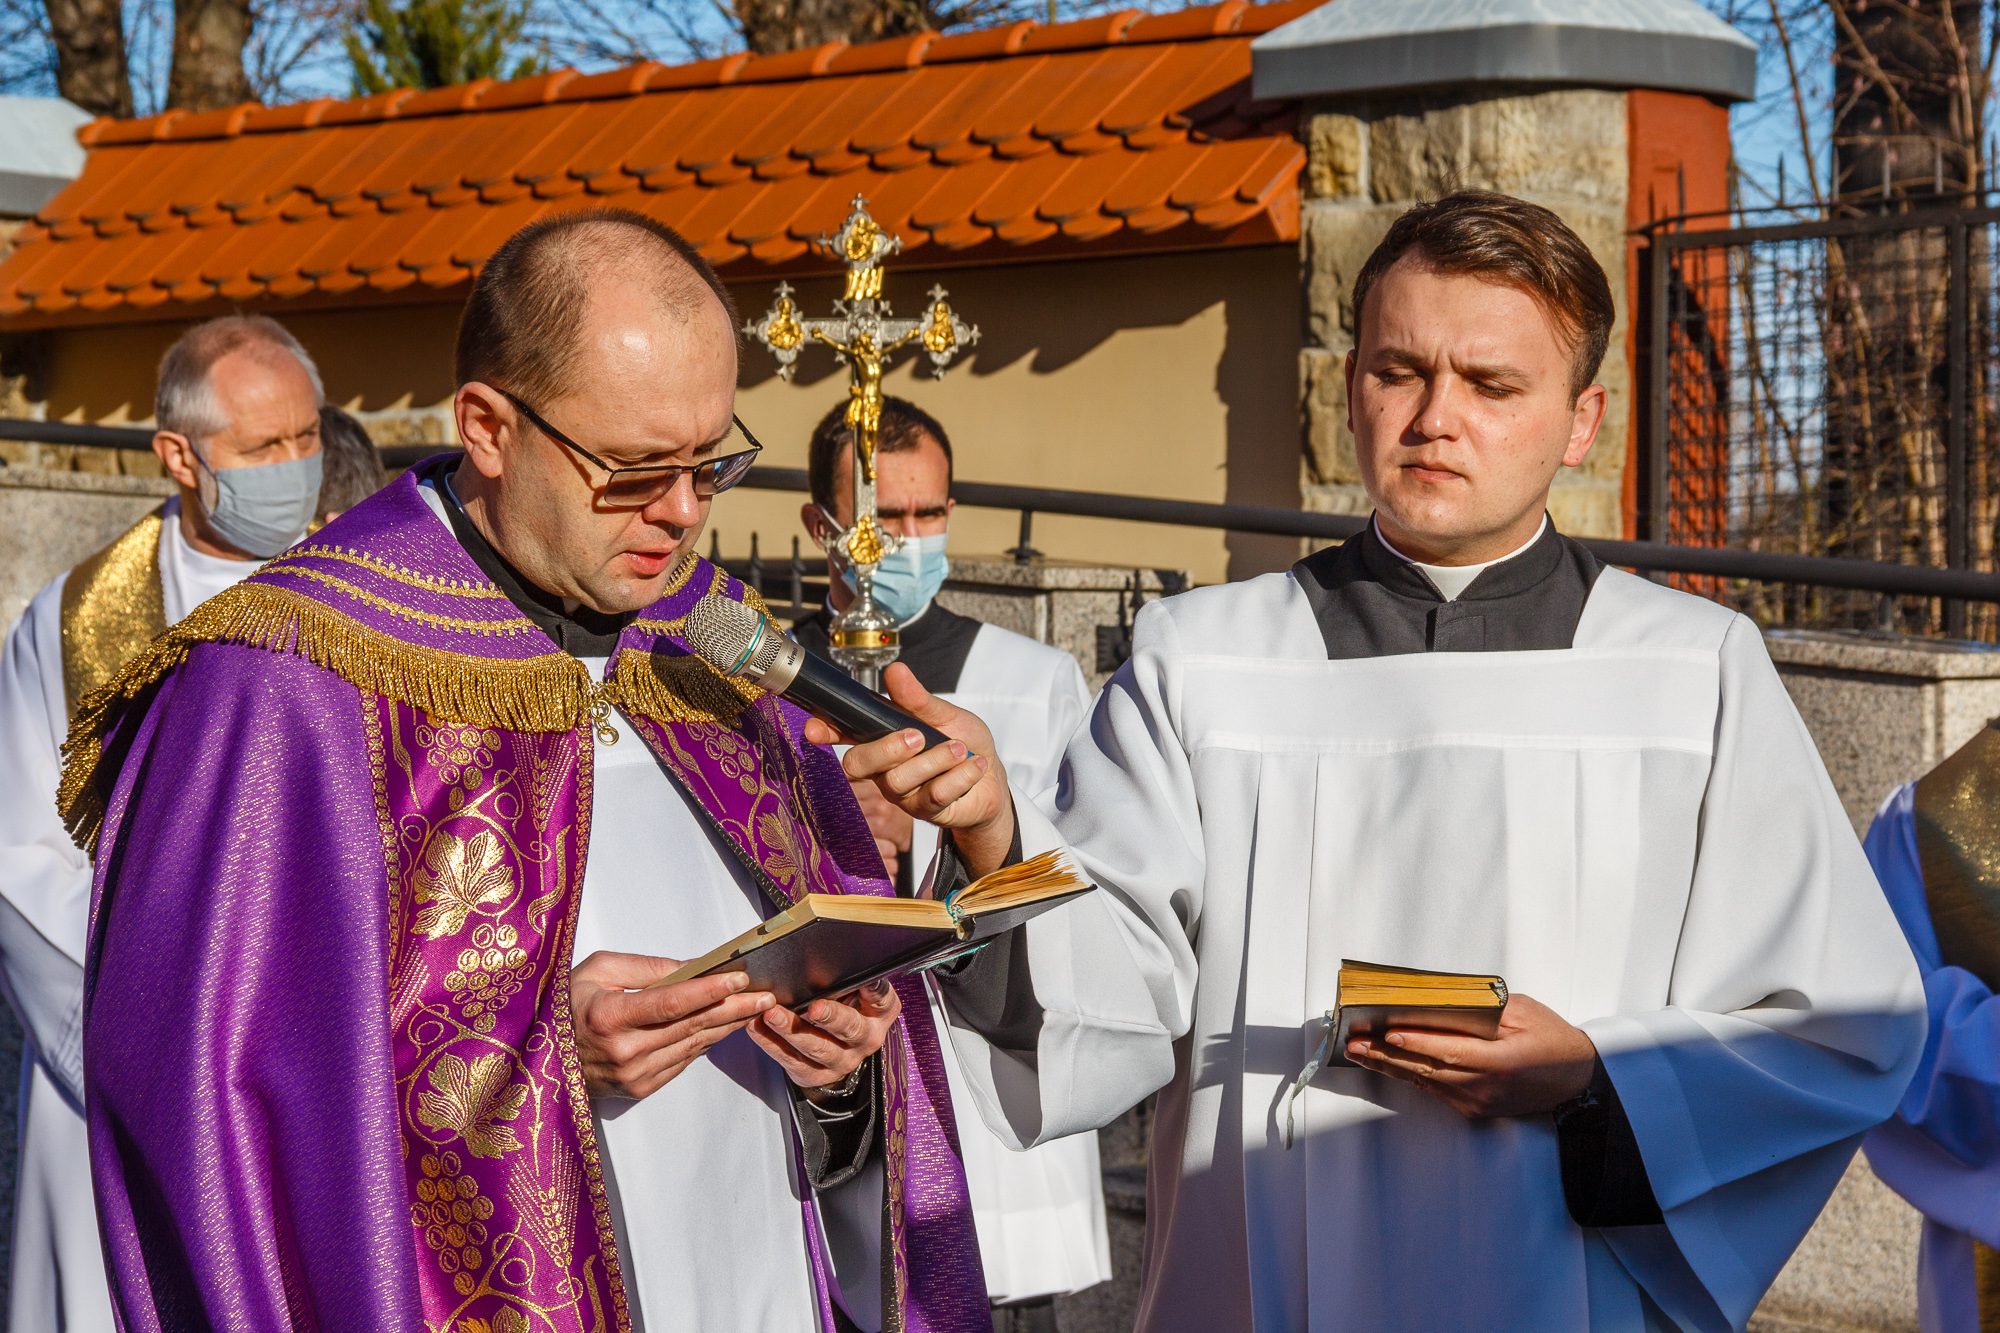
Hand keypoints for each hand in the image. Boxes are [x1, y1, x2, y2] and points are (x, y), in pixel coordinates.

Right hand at [571, 951, 775, 1099]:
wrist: (540, 1059)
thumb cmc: (567, 1006)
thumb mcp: (597, 970)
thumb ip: (646, 968)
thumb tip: (692, 967)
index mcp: (609, 1017)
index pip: (670, 1003)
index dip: (708, 991)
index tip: (738, 979)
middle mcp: (624, 1051)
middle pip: (691, 1025)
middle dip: (733, 1008)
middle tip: (765, 994)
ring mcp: (634, 1075)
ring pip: (693, 1045)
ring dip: (727, 1025)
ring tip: (755, 1007)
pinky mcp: (641, 1088)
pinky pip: (684, 1060)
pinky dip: (706, 1041)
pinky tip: (725, 1026)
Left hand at [748, 979, 901, 1090]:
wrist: (838, 1049)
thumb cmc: (845, 1008)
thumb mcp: (856, 992)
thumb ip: (850, 978)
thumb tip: (834, 954)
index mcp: (879, 1013)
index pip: (882, 1000)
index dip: (875, 991)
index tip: (864, 981)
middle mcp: (865, 1039)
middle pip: (850, 1029)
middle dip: (831, 1017)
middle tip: (813, 1007)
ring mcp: (841, 1061)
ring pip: (817, 1048)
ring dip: (791, 1030)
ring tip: (771, 1014)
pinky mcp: (815, 1074)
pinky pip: (791, 1059)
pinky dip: (771, 1043)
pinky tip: (757, 1027)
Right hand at [804, 664, 1015, 877]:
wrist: (993, 780)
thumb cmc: (962, 742)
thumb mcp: (943, 714)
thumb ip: (918, 699)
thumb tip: (895, 671)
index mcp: (881, 738)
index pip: (843, 734)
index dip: (824, 731)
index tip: (814, 729)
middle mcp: (883, 768)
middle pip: (858, 765)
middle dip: (886, 749)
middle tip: (918, 736)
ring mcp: (901, 793)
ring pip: (897, 781)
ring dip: (934, 761)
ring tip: (959, 748)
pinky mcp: (925, 811)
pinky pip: (933, 795)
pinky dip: (959, 776)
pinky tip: (975, 765)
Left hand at [1344, 993, 1595, 1118]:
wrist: (1577, 1079)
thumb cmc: (1552, 1038)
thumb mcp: (1524, 1011)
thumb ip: (1484, 1007)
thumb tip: (1441, 998)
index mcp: (1502, 1062)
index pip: (1450, 1052)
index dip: (1417, 1043)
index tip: (1387, 1033)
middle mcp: (1487, 1087)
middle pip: (1429, 1070)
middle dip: (1387, 1056)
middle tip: (1355, 1044)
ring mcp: (1480, 1102)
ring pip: (1427, 1083)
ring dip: (1391, 1067)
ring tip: (1360, 1053)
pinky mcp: (1476, 1109)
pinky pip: (1437, 1091)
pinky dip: (1411, 1076)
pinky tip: (1388, 1064)